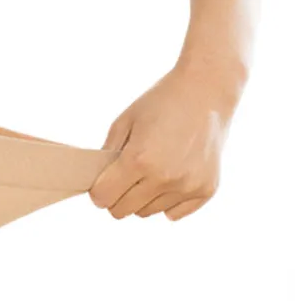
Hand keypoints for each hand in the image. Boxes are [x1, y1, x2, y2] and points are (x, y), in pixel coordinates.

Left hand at [89, 64, 236, 220]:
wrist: (208, 89)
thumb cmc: (162, 102)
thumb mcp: (123, 123)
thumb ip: (105, 157)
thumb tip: (95, 185)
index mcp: (139, 160)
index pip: (102, 198)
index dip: (98, 190)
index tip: (104, 180)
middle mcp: (165, 177)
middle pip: (122, 211)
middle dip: (117, 196)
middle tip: (126, 175)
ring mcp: (187, 185)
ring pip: (146, 213)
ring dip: (143, 197)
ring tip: (154, 169)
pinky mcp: (206, 189)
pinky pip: (173, 214)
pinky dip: (167, 201)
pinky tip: (173, 176)